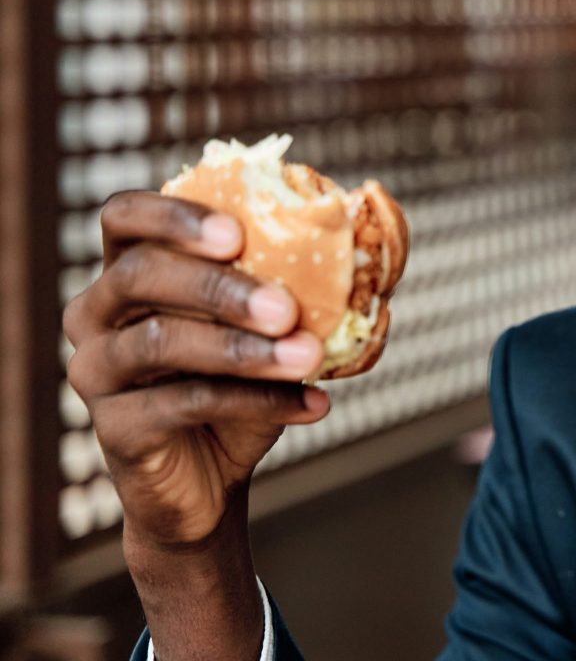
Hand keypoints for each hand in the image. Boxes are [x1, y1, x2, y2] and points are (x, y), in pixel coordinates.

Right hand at [63, 191, 329, 659]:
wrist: (211, 476)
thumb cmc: (236, 383)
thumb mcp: (261, 328)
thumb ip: (289, 284)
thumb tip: (364, 240)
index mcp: (127, 271)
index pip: (124, 216)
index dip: (173, 215)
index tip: (237, 232)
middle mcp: (95, 314)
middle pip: (140, 275)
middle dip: (219, 286)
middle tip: (286, 308)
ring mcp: (95, 370)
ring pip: (160, 342)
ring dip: (244, 349)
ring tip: (309, 356)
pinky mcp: (113, 427)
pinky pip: (184, 404)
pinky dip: (257, 400)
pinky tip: (312, 403)